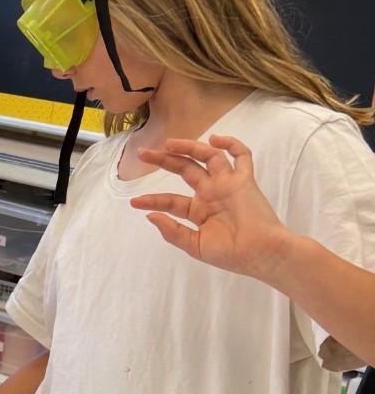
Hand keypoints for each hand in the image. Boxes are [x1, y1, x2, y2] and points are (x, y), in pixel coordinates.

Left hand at [130, 135, 293, 281]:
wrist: (260, 253)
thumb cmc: (230, 254)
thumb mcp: (195, 246)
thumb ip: (172, 231)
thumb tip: (150, 216)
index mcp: (199, 211)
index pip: (171, 200)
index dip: (153, 199)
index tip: (134, 201)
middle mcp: (211, 193)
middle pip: (185, 169)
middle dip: (164, 160)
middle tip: (143, 153)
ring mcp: (227, 184)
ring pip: (208, 157)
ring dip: (189, 147)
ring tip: (169, 143)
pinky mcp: (244, 180)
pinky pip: (242, 156)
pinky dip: (231, 144)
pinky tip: (214, 140)